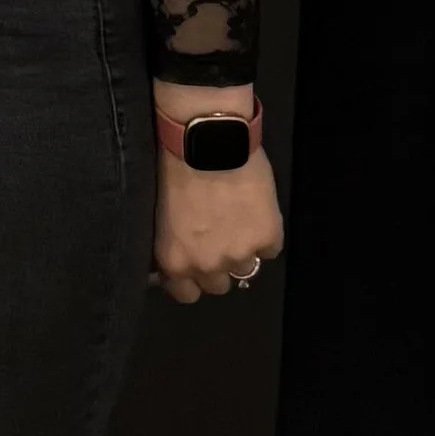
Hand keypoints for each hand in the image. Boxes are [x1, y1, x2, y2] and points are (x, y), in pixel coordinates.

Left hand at [150, 107, 283, 306]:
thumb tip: (182, 252)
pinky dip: (266, 233)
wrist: (209, 141)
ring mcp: (240, 254)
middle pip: (218, 285)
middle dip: (218, 265)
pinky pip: (270, 248)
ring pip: (246, 270)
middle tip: (218, 237)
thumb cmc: (175, 167)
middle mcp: (207, 266)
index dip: (192, 278)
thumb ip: (175, 242)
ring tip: (239, 221)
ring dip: (243, 251)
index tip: (195, 262)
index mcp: (175, 261)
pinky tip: (256, 210)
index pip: (185, 294)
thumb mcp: (163, 214)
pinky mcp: (268, 237)